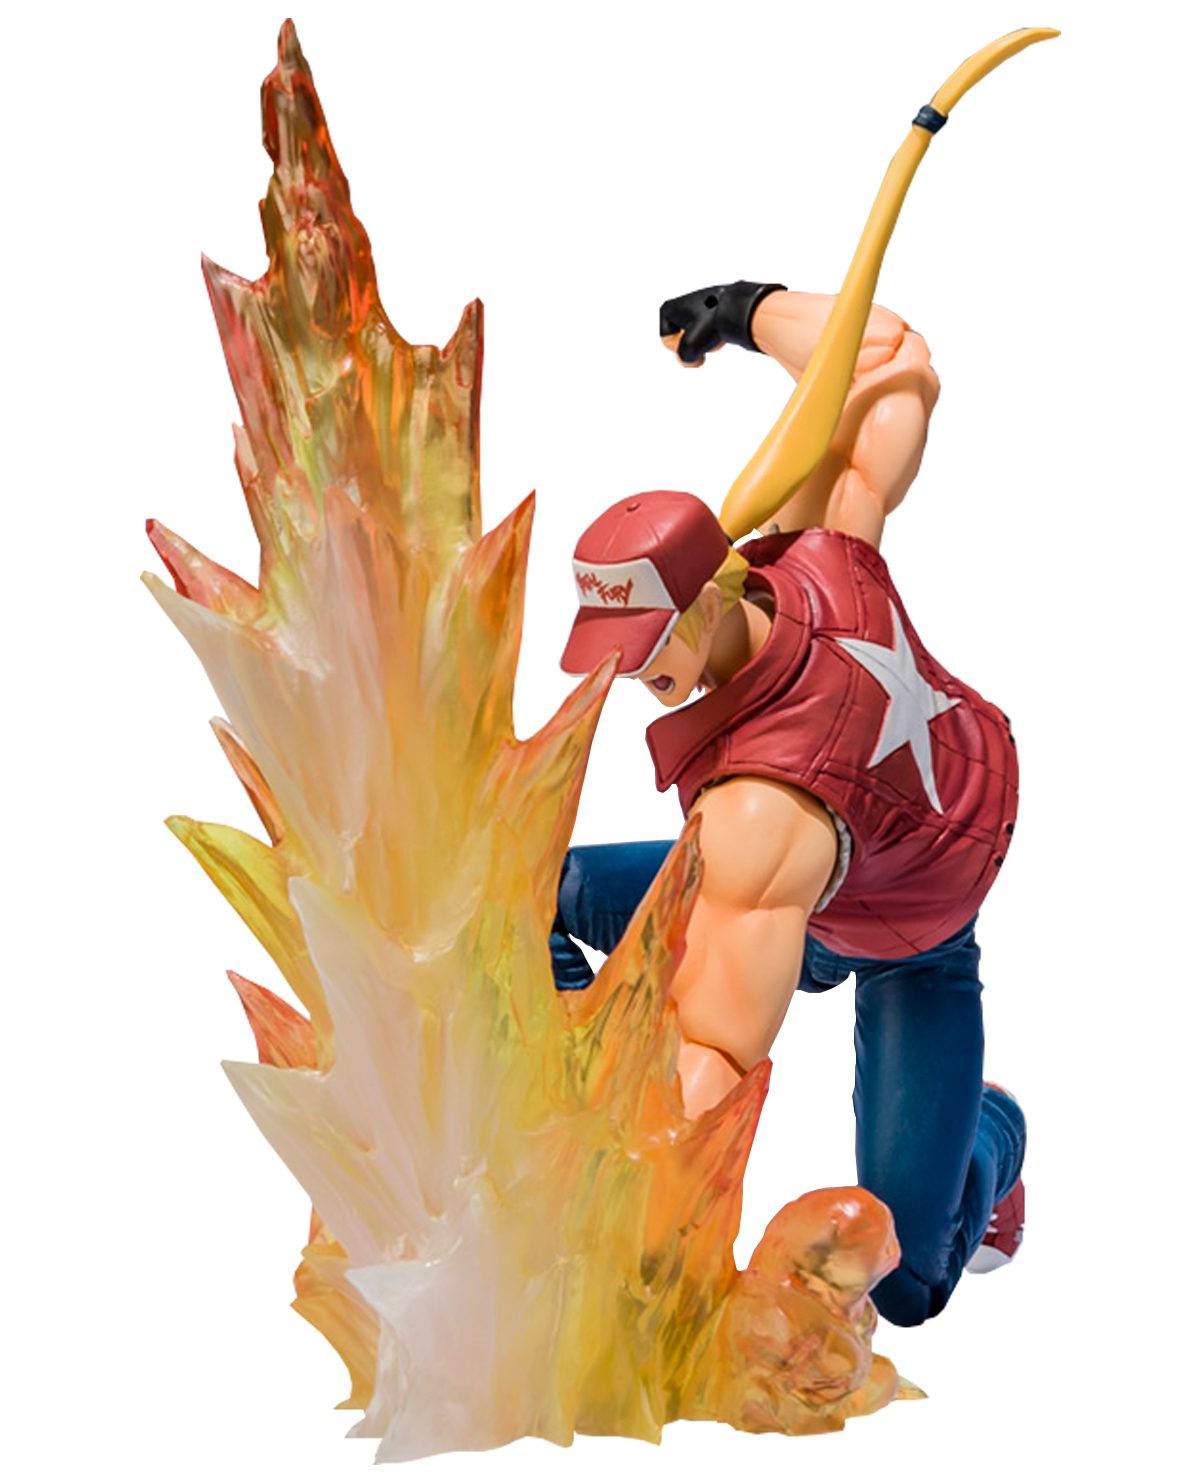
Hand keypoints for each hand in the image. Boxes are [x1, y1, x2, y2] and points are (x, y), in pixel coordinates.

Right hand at [659, 280, 786, 365]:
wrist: (740, 310)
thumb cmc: (711, 324)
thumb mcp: (690, 348)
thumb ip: (684, 358)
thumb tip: (696, 358)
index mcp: (670, 307)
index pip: (666, 339)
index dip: (678, 347)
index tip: (692, 341)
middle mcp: (683, 302)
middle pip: (683, 337)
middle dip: (695, 343)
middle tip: (704, 338)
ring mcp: (700, 303)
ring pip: (698, 334)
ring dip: (706, 339)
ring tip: (716, 333)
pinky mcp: (716, 306)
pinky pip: (711, 328)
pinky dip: (717, 332)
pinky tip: (725, 329)